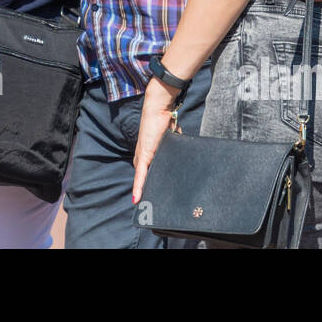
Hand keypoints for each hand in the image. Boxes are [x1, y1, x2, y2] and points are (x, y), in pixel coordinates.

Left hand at [132, 77, 179, 203]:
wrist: (160, 111)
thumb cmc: (165, 123)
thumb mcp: (171, 140)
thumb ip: (174, 148)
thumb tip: (184, 155)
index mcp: (148, 156)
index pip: (147, 176)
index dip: (149, 188)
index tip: (151, 202)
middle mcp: (142, 159)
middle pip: (144, 180)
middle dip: (147, 194)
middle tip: (149, 209)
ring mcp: (142, 158)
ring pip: (141, 180)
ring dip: (143, 193)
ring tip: (144, 208)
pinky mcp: (144, 156)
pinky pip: (140, 176)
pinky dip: (139, 187)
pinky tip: (137, 199)